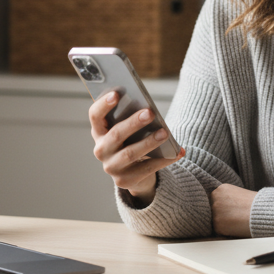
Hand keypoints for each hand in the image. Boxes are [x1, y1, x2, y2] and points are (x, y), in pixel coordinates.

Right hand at [89, 91, 184, 205]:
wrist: (133, 173)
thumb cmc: (131, 142)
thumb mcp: (127, 130)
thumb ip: (131, 119)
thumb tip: (149, 110)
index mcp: (99, 131)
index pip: (95, 116)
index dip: (103, 104)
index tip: (116, 93)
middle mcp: (101, 150)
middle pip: (116, 134)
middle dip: (133, 123)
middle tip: (150, 112)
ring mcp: (111, 167)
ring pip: (130, 153)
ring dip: (149, 142)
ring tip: (165, 132)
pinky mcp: (125, 181)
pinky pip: (146, 168)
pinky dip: (164, 160)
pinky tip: (177, 152)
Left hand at [209, 184, 256, 236]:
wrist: (262, 213)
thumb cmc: (256, 204)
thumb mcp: (239, 194)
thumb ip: (228, 198)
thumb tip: (224, 206)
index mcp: (220, 189)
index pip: (215, 200)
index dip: (222, 207)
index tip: (230, 210)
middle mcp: (215, 199)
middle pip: (213, 209)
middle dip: (221, 214)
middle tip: (234, 217)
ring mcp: (215, 212)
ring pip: (216, 220)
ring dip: (224, 223)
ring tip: (238, 221)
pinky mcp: (217, 225)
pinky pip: (219, 230)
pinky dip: (226, 231)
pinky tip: (237, 227)